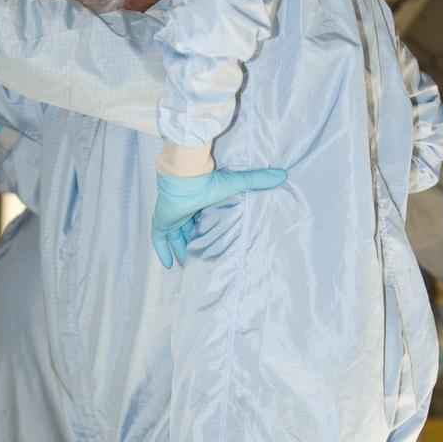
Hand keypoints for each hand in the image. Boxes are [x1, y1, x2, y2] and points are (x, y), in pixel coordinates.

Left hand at [152, 167, 287, 268]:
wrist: (186, 175)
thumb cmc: (209, 180)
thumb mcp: (236, 184)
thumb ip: (257, 180)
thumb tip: (283, 175)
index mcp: (199, 200)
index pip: (201, 217)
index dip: (205, 229)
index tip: (212, 240)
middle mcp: (184, 209)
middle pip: (187, 229)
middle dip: (192, 242)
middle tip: (200, 258)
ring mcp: (172, 215)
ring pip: (174, 237)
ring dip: (180, 249)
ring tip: (188, 265)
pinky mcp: (162, 222)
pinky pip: (159, 241)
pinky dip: (163, 252)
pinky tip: (169, 266)